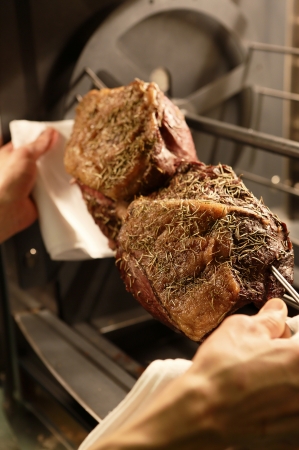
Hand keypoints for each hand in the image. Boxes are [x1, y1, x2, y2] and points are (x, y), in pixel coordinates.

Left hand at [0, 128, 57, 242]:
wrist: (7, 209)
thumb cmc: (6, 181)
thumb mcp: (24, 154)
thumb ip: (38, 144)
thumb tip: (49, 133)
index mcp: (10, 155)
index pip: (28, 142)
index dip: (41, 138)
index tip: (55, 135)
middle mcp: (19, 170)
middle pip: (40, 159)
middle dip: (51, 157)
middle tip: (64, 152)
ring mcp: (28, 184)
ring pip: (47, 175)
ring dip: (55, 174)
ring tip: (68, 167)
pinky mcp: (37, 197)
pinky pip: (51, 190)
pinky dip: (58, 188)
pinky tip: (65, 183)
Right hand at [92, 299, 298, 449]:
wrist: (202, 411)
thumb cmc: (219, 372)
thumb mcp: (241, 328)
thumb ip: (269, 319)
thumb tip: (277, 311)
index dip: (288, 338)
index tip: (279, 339)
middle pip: (298, 366)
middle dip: (285, 358)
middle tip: (265, 357)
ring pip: (292, 391)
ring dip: (282, 383)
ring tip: (258, 381)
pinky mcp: (290, 436)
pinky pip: (288, 415)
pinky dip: (277, 407)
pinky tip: (257, 402)